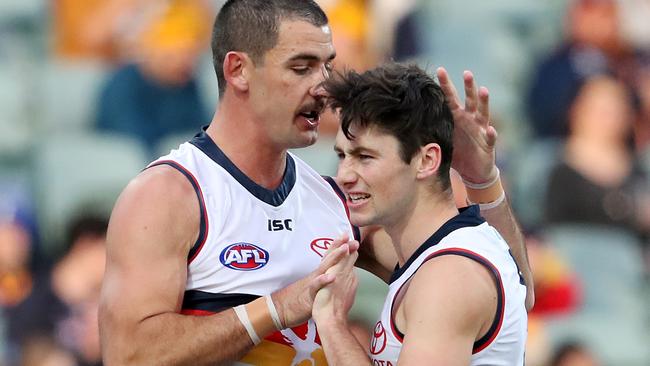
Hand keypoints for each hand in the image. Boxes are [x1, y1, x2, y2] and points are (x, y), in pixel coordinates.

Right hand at [272, 235, 358, 327]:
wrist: (282, 310)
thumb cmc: (299, 298)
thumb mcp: (314, 286)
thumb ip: (322, 277)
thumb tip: (333, 272)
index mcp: (318, 274)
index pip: (329, 257)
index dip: (339, 246)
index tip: (349, 236)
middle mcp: (316, 275)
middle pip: (328, 257)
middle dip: (340, 246)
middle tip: (350, 236)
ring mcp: (312, 283)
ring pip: (324, 268)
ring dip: (334, 257)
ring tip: (344, 249)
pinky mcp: (308, 295)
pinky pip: (316, 287)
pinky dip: (323, 281)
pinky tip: (331, 276)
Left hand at [437, 67, 497, 183]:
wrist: (472, 171)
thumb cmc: (456, 151)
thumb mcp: (441, 138)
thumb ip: (429, 128)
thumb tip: (405, 120)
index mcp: (457, 116)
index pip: (450, 98)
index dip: (446, 84)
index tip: (440, 70)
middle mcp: (470, 119)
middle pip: (469, 99)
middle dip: (469, 86)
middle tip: (467, 72)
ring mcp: (480, 129)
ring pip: (483, 113)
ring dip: (483, 102)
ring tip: (483, 91)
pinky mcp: (488, 143)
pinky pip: (490, 137)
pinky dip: (491, 133)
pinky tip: (491, 129)